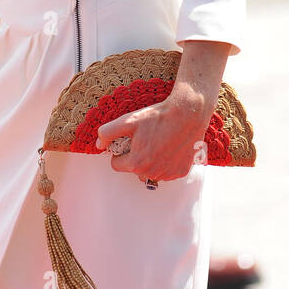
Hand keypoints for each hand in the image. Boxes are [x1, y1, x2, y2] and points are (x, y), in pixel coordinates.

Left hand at [96, 93, 211, 183]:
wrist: (188, 113)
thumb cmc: (158, 116)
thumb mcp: (128, 120)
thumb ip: (107, 132)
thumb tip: (99, 145)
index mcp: (137, 163)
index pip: (117, 164)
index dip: (120, 151)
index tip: (130, 140)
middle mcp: (152, 173)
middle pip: (134, 169)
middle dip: (136, 157)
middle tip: (146, 139)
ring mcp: (168, 174)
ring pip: (150, 172)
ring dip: (151, 162)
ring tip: (158, 143)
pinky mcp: (181, 172)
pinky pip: (166, 172)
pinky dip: (166, 163)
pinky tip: (170, 147)